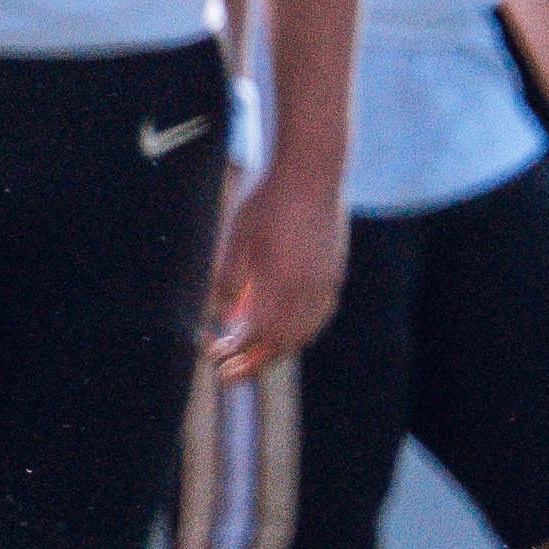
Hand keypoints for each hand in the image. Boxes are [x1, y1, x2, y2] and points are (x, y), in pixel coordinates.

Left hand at [204, 169, 349, 384]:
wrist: (312, 172)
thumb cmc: (267, 201)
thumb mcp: (236, 238)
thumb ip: (229, 281)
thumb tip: (220, 317)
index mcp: (281, 281)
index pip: (256, 333)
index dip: (235, 351)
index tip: (213, 360)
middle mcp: (309, 289)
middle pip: (282, 341)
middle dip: (254, 362)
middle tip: (229, 376)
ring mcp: (327, 283)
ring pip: (303, 333)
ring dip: (277, 352)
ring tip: (253, 362)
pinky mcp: (335, 275)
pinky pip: (318, 317)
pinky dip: (300, 334)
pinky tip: (285, 336)